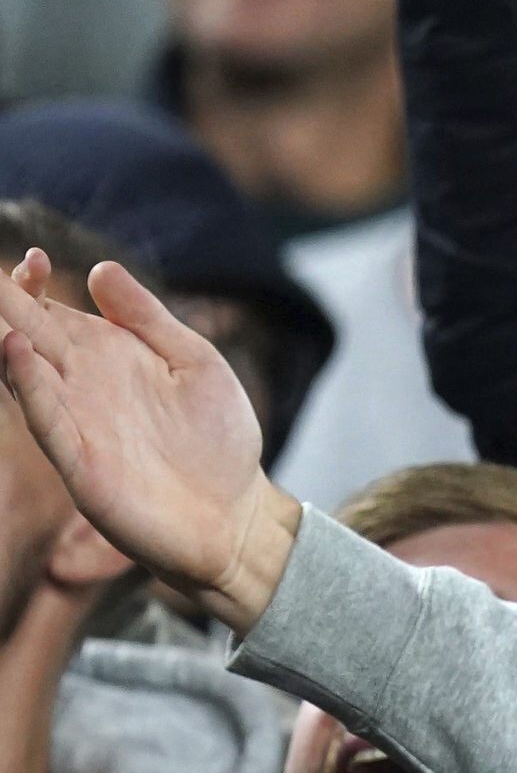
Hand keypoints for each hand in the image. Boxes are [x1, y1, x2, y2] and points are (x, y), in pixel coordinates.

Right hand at [0, 251, 296, 634]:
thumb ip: (150, 319)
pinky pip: (46, 421)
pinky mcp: (81, 466)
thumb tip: (100, 268)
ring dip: (3, 340)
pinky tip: (18, 354)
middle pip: (24, 334)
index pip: (49, 311)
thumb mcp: (196, 364)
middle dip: (1, 305)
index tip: (35, 258)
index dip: (31, 284)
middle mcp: (79, 386)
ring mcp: (76, 425)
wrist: (236, 515)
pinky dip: (29, 388)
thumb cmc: (219, 440)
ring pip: (21, 374)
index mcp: (105, 356)